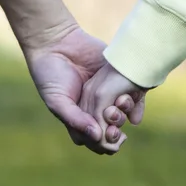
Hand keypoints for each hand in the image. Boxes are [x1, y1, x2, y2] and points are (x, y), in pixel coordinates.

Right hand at [24, 25, 142, 154]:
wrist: (58, 41)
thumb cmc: (51, 74)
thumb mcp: (57, 100)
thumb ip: (74, 119)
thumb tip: (97, 136)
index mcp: (78, 118)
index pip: (94, 140)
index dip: (101, 144)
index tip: (104, 137)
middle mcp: (94, 109)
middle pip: (110, 131)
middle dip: (114, 134)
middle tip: (116, 130)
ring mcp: (107, 94)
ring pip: (122, 115)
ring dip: (123, 117)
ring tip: (118, 108)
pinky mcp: (117, 79)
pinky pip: (132, 95)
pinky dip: (135, 102)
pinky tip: (131, 100)